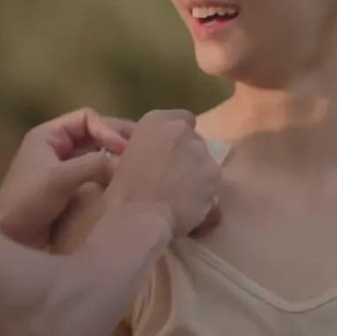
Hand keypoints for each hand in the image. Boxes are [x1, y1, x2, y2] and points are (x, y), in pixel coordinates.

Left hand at [0, 108, 132, 248]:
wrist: (8, 242)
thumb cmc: (26, 204)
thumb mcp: (59, 179)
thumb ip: (92, 165)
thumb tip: (123, 164)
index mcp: (48, 136)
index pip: (87, 118)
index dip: (108, 129)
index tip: (123, 149)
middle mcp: (58, 149)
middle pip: (96, 134)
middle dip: (118, 141)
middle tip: (144, 151)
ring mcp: (65, 171)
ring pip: (99, 156)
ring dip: (117, 159)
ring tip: (139, 168)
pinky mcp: (72, 192)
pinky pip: (97, 176)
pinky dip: (112, 177)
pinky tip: (126, 186)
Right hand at [103, 110, 220, 237]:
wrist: (139, 218)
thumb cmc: (122, 192)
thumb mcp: (123, 159)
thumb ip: (144, 147)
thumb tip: (152, 154)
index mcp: (155, 121)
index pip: (181, 118)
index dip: (177, 137)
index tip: (169, 152)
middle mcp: (182, 130)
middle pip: (194, 139)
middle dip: (187, 155)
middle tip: (174, 177)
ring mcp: (201, 151)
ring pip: (205, 160)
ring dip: (197, 174)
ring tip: (182, 196)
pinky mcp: (215, 174)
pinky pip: (212, 182)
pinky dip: (205, 192)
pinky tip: (191, 206)